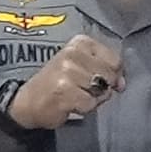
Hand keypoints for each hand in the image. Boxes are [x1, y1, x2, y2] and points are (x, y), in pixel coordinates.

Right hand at [5, 34, 126, 130]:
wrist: (27, 101)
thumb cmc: (58, 84)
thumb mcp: (82, 67)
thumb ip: (106, 70)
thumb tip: (122, 85)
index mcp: (79, 43)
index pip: (115, 59)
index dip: (113, 74)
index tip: (98, 79)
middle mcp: (72, 53)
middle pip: (110, 75)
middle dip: (102, 87)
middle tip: (82, 89)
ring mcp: (67, 72)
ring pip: (101, 91)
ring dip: (92, 99)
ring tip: (75, 96)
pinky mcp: (64, 91)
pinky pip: (90, 103)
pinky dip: (83, 108)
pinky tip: (70, 104)